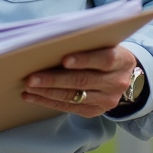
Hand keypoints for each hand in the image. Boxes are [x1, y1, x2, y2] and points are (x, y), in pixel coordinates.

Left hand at [22, 46, 138, 117]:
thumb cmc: (105, 52)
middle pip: (83, 81)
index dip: (84, 60)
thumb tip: (51, 41)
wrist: (124, 77)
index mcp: (122, 60)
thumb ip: (86, 42)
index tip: (64, 60)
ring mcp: (107, 100)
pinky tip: (33, 96)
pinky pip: (69, 107)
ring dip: (47, 92)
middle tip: (31, 78)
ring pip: (74, 96)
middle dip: (54, 79)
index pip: (104, 60)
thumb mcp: (104, 43)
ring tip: (28, 87)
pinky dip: (49, 102)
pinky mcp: (95, 111)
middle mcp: (117, 82)